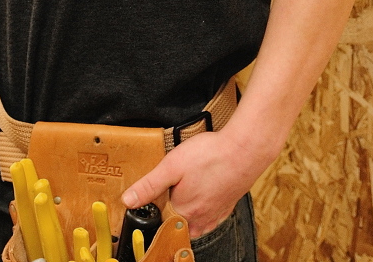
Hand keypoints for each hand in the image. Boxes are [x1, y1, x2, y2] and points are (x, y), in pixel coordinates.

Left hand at [121, 130, 262, 237]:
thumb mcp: (172, 165)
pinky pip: (211, 216)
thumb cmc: (210, 155)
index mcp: (183, 212)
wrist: (245, 150)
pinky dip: (204, 210)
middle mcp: (199, 220)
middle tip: (171, 190)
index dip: (154, 209)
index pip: (161, 222)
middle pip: (178, 223)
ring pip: (195, 223)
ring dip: (188, 213)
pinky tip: (204, 195)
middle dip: (171, 211)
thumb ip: (150, 185)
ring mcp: (215, 215)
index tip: (152, 198)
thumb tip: (128, 201)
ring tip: (185, 194)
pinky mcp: (227, 206)